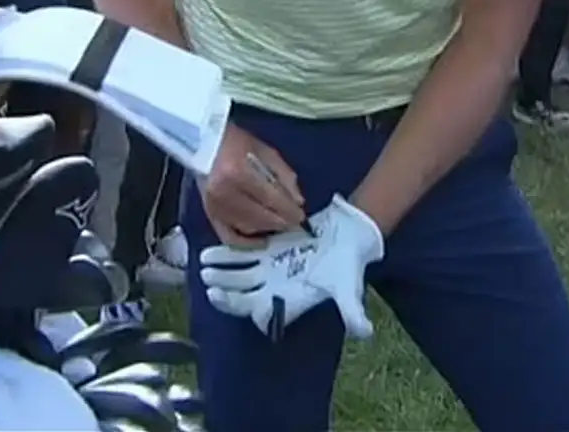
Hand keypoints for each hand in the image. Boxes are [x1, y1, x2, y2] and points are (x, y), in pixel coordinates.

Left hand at [199, 195, 384, 338]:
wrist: (350, 235)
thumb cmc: (348, 265)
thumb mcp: (349, 288)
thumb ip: (352, 310)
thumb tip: (364, 332)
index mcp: (288, 300)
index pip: (260, 314)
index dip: (243, 310)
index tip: (231, 302)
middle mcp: (274, 288)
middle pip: (241, 295)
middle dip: (224, 292)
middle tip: (210, 285)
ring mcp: (268, 268)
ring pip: (237, 274)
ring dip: (220, 272)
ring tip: (204, 264)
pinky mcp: (267, 248)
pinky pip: (241, 253)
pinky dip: (226, 253)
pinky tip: (209, 251)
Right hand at [200, 124, 306, 246]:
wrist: (202, 142)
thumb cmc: (235, 143)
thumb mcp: (265, 151)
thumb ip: (283, 175)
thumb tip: (298, 201)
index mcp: (239, 173)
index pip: (271, 199)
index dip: (289, 211)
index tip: (301, 217)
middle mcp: (224, 193)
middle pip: (260, 216)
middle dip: (281, 222)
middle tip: (294, 222)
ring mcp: (214, 206)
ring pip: (247, 227)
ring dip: (267, 228)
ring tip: (279, 224)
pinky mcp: (209, 213)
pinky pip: (228, 236)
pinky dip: (246, 242)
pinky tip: (261, 241)